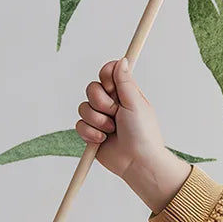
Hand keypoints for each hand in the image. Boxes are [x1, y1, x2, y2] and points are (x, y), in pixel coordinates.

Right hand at [76, 57, 167, 180]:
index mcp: (124, 93)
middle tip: (115, 113)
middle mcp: (111, 104)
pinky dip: (90, 133)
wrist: (138, 162)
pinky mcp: (91, 133)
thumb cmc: (143, 134)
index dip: (106, 77)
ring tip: (112, 130)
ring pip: (83, 107)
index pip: (107, 73)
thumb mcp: (135, 103)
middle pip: (92, 89)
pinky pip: (79, 124)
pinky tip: (103, 140)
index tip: (111, 87)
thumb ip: (124, 81)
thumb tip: (122, 59)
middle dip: (101, 102)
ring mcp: (100, 118)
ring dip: (97, 120)